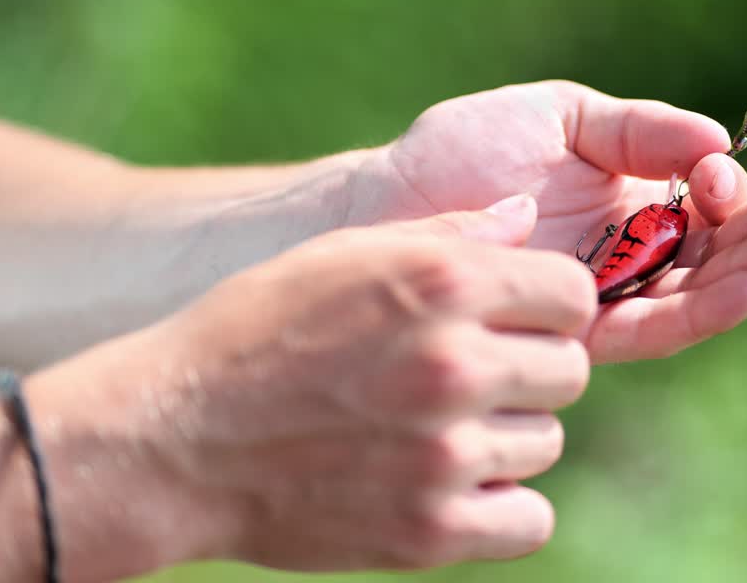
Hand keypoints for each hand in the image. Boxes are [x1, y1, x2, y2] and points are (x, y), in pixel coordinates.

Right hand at [27, 195, 593, 576]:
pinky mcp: (429, 531)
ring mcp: (444, 455)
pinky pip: (529, 519)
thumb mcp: (341, 254)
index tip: (514, 318)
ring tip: (438, 427)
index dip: (547, 305)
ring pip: (546, 441)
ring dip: (507, 435)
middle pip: (569, 370)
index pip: (574, 295)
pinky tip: (451, 483)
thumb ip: (448, 233)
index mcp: (440, 284)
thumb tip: (528, 216)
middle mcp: (454, 365)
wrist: (171, 441)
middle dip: (530, 368)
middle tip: (470, 375)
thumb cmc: (254, 334)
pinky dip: (500, 505)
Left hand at [367, 80, 746, 362]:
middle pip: (713, 249)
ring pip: (697, 292)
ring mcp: (606, 292)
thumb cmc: (464, 152)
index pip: (700, 199)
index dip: (727, 186)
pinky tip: (746, 287)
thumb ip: (638, 129)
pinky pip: (656, 328)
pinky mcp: (581, 330)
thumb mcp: (561, 117)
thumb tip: (719, 139)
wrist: (391, 203)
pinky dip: (704, 311)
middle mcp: (624, 248)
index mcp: (625, 194)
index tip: (720, 167)